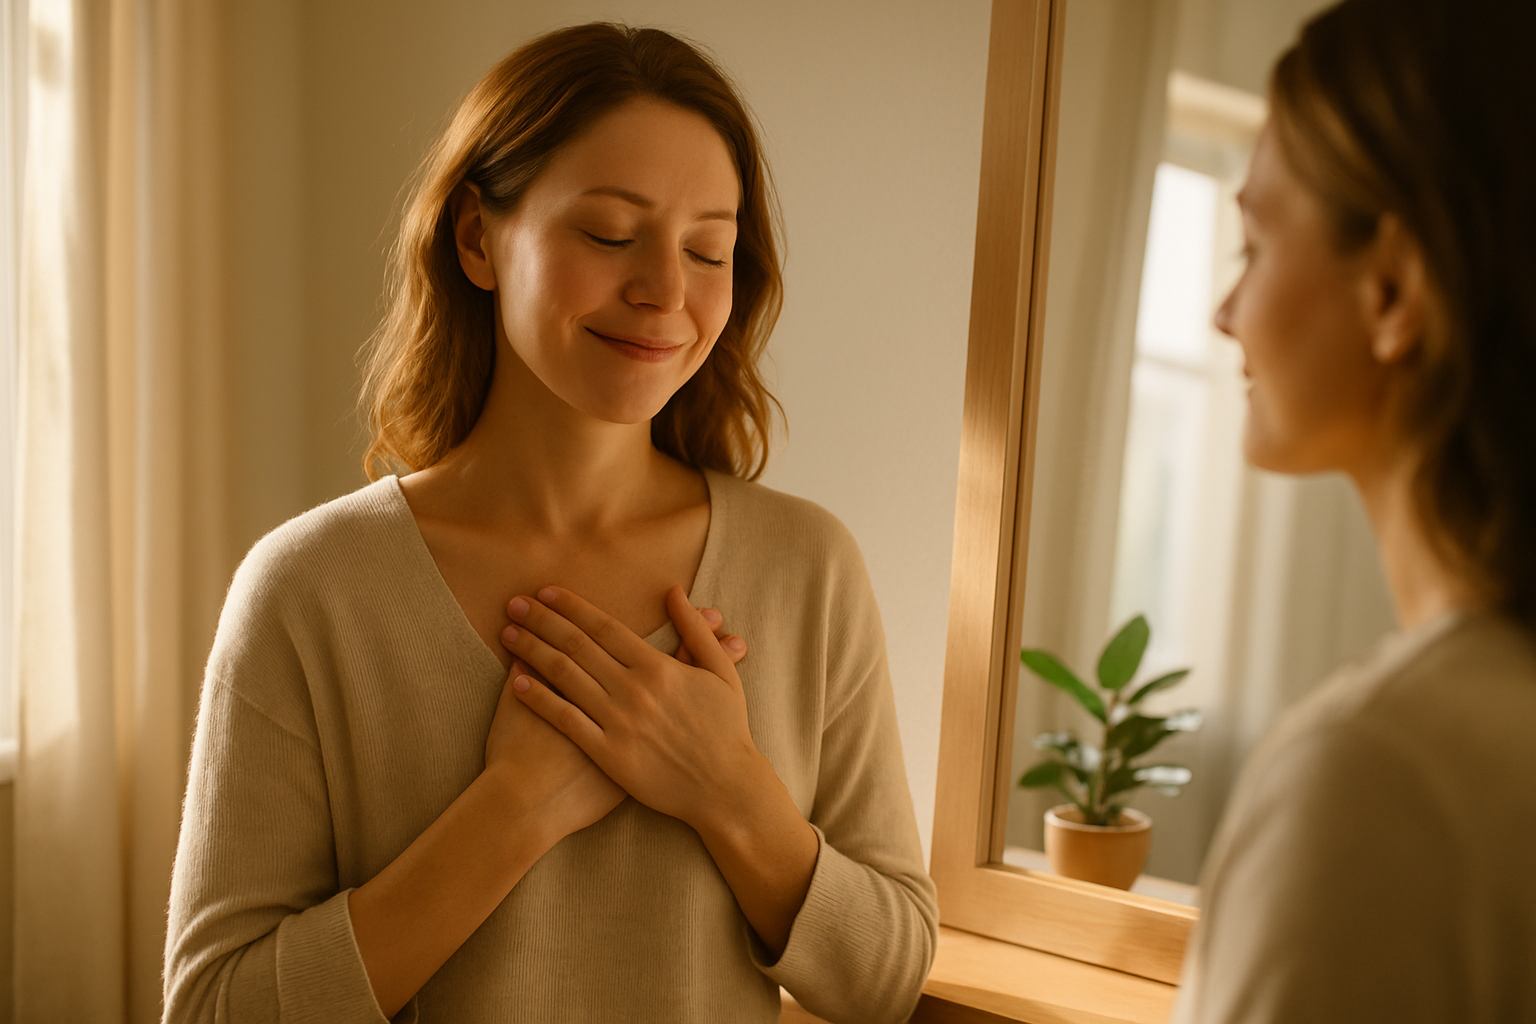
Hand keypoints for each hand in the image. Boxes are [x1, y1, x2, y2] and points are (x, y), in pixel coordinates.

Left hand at [501, 586, 765, 830]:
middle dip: (541, 620)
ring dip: (532, 651)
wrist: (724, 788)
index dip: (571, 606)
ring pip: (564, 677)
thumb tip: (674, 592)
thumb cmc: (726, 730)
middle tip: (515, 603)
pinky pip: (566, 720)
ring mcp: (618, 722)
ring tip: (508, 634)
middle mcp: (633, 689)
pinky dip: (539, 699)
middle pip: (577, 645)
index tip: (545, 592)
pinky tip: (518, 682)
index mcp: (659, 667)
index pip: (604, 626)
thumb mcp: (721, 673)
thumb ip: (695, 630)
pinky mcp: (608, 754)